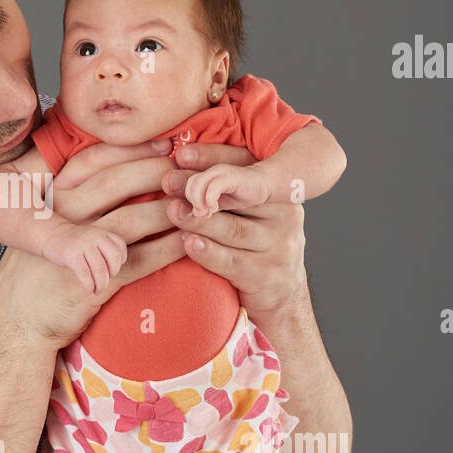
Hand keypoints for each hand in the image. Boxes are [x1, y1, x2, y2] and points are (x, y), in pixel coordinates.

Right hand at [0, 137, 185, 349]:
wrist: (19, 320)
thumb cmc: (38, 270)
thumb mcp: (44, 225)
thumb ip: (73, 200)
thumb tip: (118, 173)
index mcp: (51, 196)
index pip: (94, 160)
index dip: (133, 149)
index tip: (166, 143)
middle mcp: (60, 215)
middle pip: (116, 183)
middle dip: (158, 172)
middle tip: (190, 172)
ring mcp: (74, 247)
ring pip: (131, 219)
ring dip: (169, 211)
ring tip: (196, 206)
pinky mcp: (91, 279)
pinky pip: (138, 259)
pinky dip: (167, 250)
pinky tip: (187, 244)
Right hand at [41, 223, 126, 294]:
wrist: (51, 234)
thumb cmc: (74, 242)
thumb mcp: (92, 238)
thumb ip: (104, 249)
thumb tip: (113, 274)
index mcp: (102, 233)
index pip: (120, 247)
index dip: (120, 262)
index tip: (112, 271)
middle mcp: (95, 237)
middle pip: (113, 259)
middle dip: (112, 275)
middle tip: (104, 283)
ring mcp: (83, 245)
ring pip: (100, 269)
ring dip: (101, 285)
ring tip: (97, 291)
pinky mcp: (72, 255)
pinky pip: (85, 275)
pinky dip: (89, 286)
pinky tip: (88, 291)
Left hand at [161, 142, 306, 318]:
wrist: (282, 297)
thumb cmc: (254, 245)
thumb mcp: (249, 212)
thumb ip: (226, 190)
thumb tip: (177, 166)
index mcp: (279, 191)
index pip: (246, 165)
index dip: (213, 156)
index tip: (180, 154)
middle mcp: (285, 214)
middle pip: (239, 196)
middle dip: (199, 187)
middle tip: (168, 181)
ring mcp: (278, 246)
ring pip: (233, 229)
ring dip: (199, 220)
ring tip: (172, 211)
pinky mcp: (265, 275)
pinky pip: (231, 261)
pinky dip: (207, 252)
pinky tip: (188, 243)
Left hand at [184, 162, 271, 215]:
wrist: (266, 184)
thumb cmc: (242, 195)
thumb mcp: (220, 203)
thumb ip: (206, 207)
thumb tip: (194, 215)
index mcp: (207, 176)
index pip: (189, 185)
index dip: (189, 199)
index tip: (197, 213)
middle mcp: (212, 171)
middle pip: (191, 183)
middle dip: (192, 200)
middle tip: (200, 213)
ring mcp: (222, 172)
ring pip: (198, 182)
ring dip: (198, 201)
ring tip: (207, 212)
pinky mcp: (233, 177)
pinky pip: (214, 185)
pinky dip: (209, 198)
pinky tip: (214, 208)